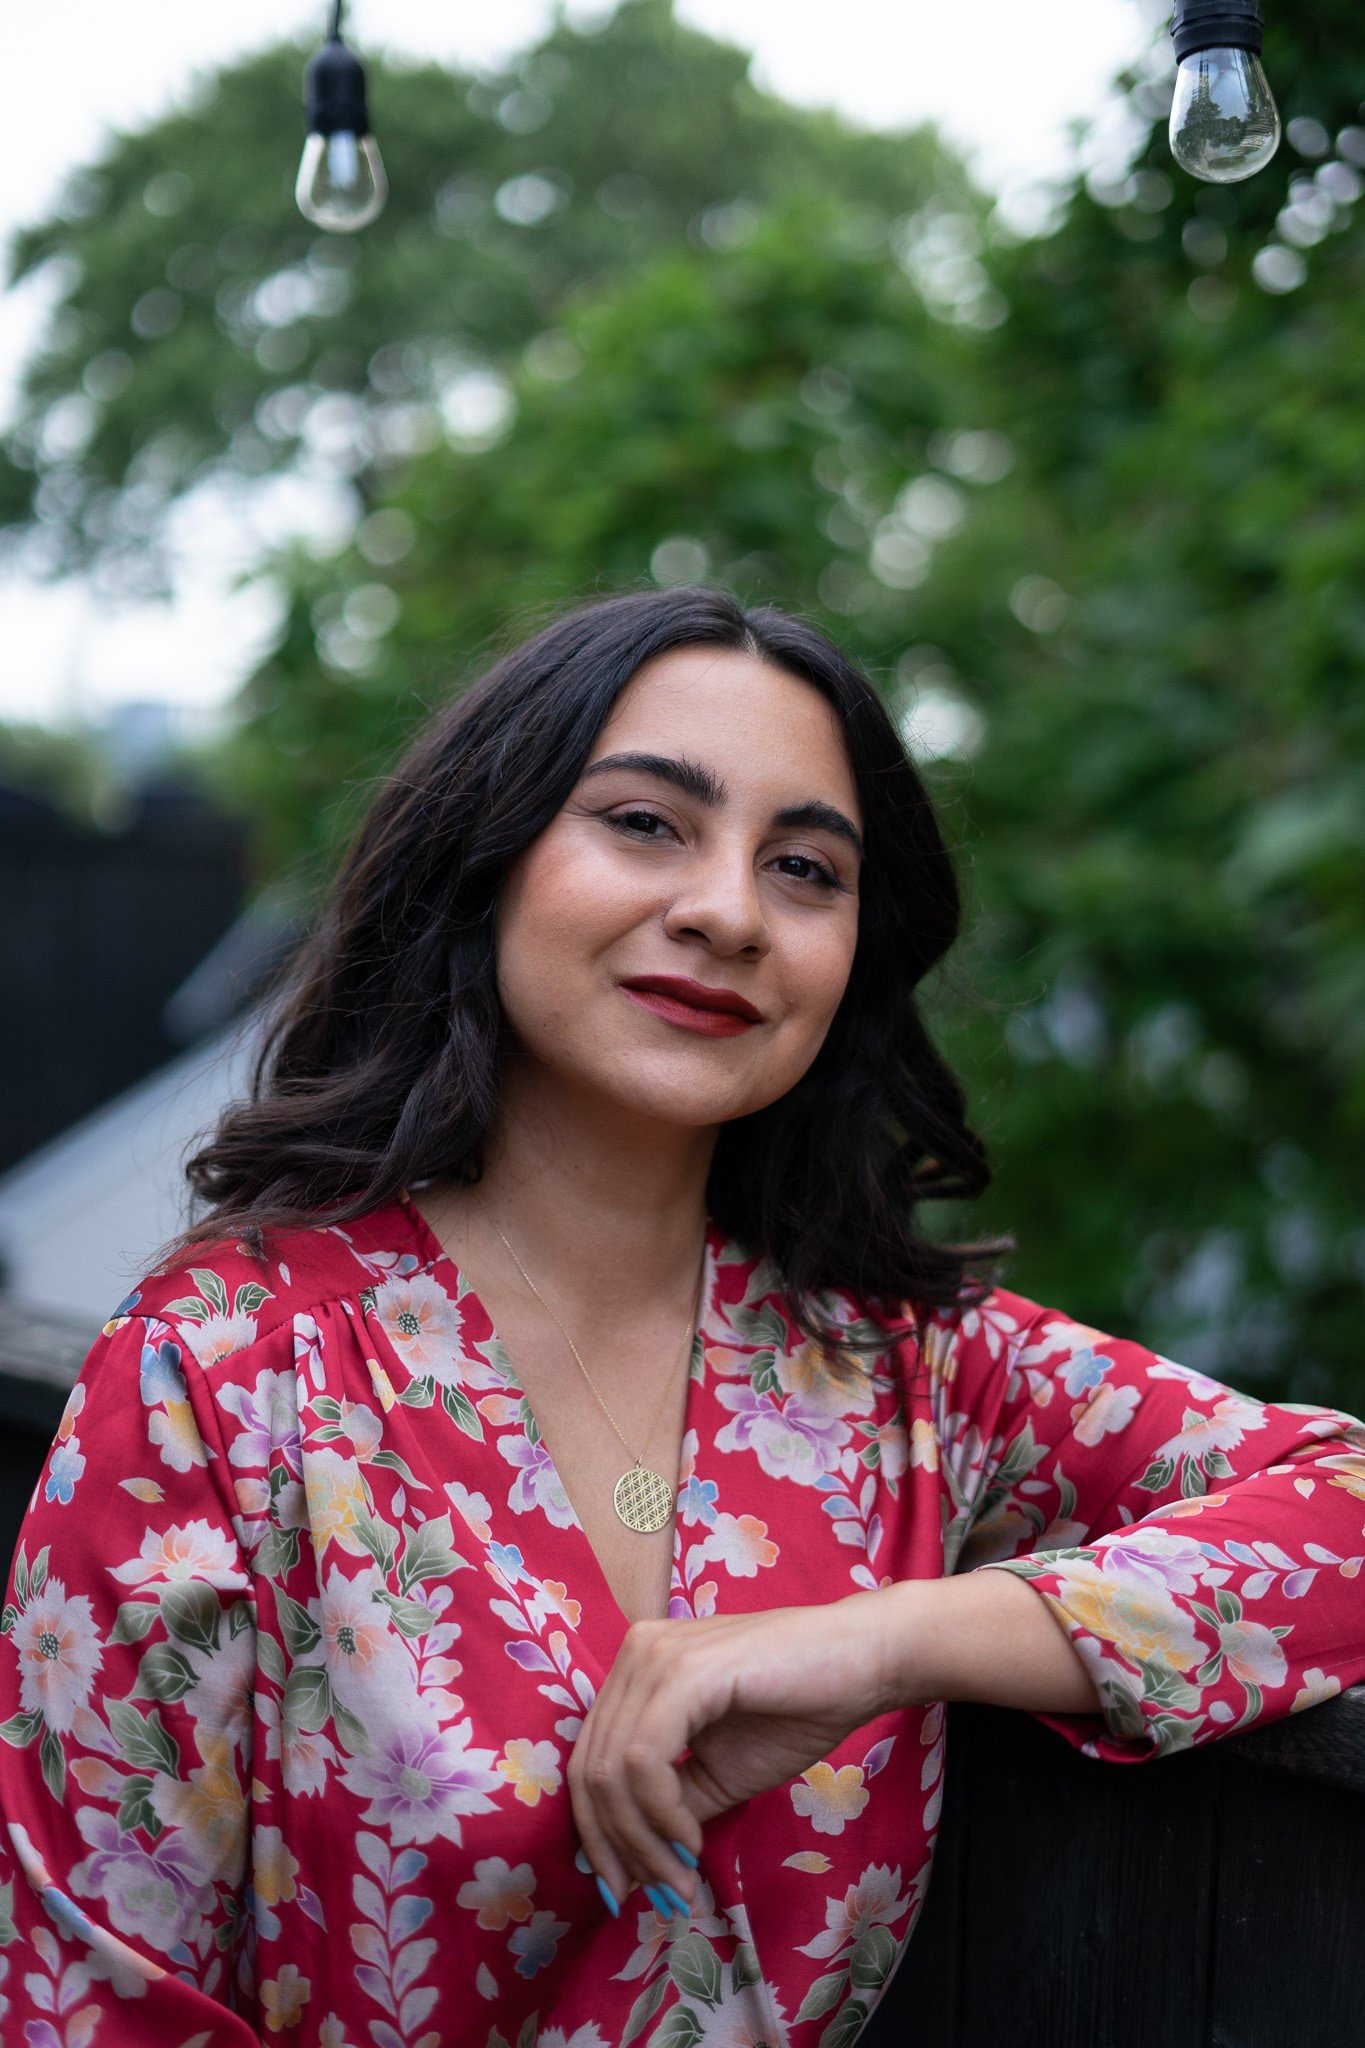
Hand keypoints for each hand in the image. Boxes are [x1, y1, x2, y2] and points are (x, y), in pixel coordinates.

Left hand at [566, 1591, 893, 1911]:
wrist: (862, 1665)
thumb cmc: (797, 1711)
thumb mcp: (716, 1772)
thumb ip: (668, 1805)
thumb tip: (626, 1869)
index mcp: (636, 1669)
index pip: (588, 1759)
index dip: (597, 1834)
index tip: (625, 1890)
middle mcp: (635, 1652)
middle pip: (591, 1769)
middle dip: (618, 1847)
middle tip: (658, 1895)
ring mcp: (657, 1655)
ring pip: (613, 1770)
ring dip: (643, 1842)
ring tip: (680, 1877)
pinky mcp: (686, 1670)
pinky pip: (645, 1759)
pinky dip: (662, 1814)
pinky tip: (692, 1839)